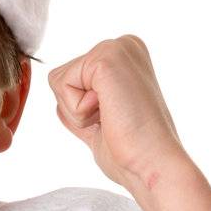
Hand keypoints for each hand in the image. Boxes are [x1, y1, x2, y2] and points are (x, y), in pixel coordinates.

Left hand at [47, 35, 189, 196]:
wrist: (152, 165)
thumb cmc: (132, 154)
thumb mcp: (101, 122)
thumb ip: (83, 105)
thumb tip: (59, 98)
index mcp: (126, 58)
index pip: (71, 81)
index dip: (81, 113)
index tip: (115, 120)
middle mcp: (124, 45)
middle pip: (61, 79)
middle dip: (77, 111)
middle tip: (113, 120)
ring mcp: (116, 48)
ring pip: (58, 81)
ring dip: (78, 112)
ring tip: (112, 117)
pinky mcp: (107, 57)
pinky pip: (61, 84)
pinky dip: (78, 110)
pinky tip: (109, 113)